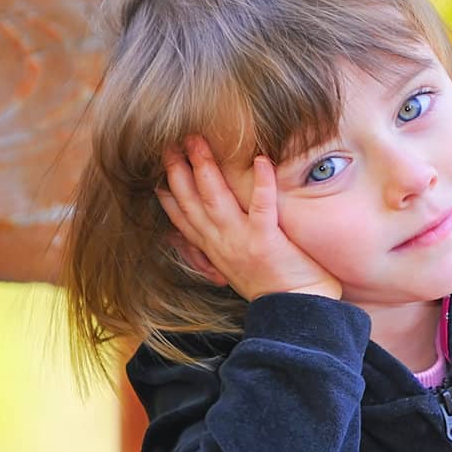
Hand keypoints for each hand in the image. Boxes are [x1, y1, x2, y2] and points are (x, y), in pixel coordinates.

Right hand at [156, 135, 341, 301]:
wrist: (296, 311)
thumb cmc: (274, 287)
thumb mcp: (235, 268)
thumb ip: (220, 247)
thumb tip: (207, 233)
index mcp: (213, 250)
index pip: (182, 217)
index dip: (167, 192)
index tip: (155, 168)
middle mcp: (220, 244)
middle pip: (192, 201)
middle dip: (178, 170)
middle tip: (170, 142)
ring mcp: (241, 241)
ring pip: (215, 198)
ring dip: (205, 167)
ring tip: (198, 140)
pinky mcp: (266, 241)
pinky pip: (261, 206)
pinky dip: (261, 182)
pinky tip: (261, 159)